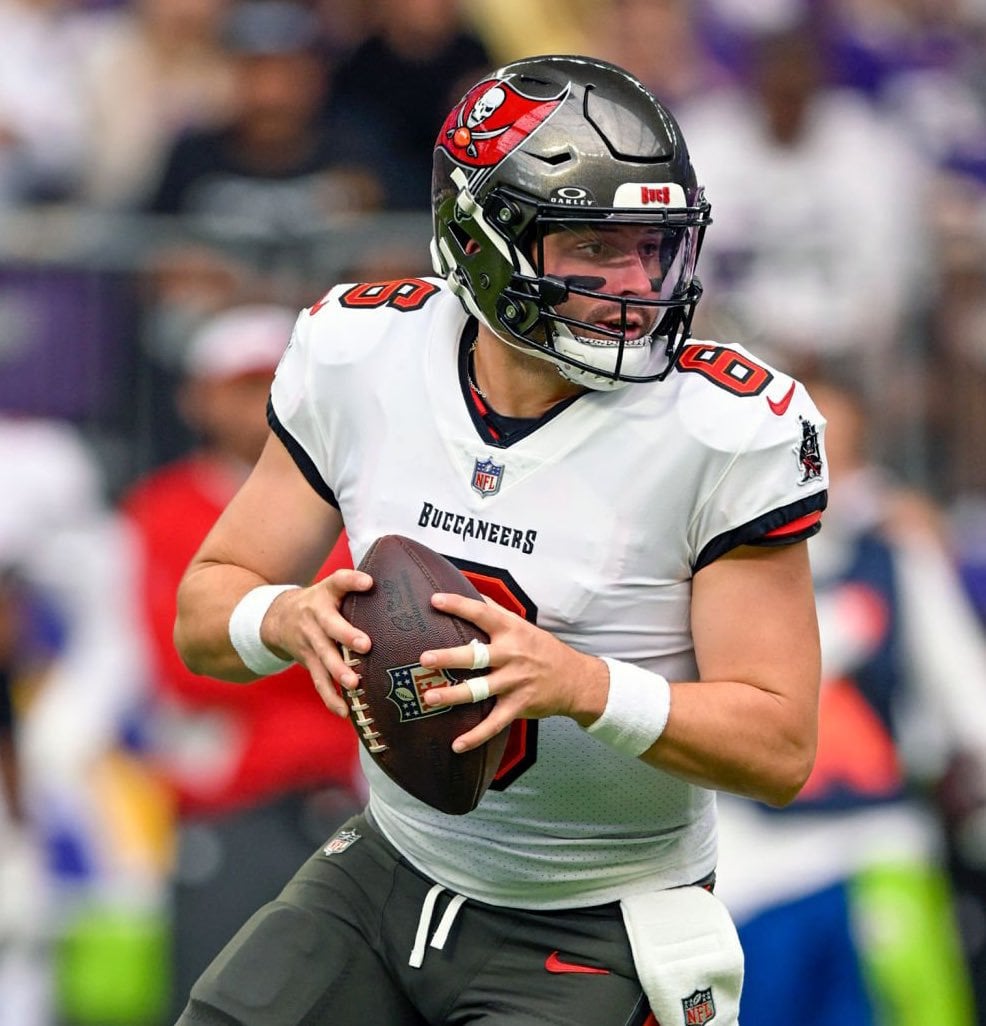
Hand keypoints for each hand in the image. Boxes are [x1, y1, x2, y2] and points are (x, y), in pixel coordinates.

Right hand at [262, 569, 373, 716]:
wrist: (278, 618)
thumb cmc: (319, 601)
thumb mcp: (331, 587)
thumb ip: (354, 584)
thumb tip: (384, 582)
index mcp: (325, 595)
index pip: (338, 582)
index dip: (352, 581)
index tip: (368, 582)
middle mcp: (316, 619)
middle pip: (331, 626)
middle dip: (347, 636)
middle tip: (365, 645)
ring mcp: (311, 642)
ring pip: (324, 658)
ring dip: (338, 672)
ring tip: (354, 683)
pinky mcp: (310, 663)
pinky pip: (319, 682)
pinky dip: (331, 698)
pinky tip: (345, 712)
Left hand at [417, 592, 607, 752]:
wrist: (576, 679)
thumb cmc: (542, 649)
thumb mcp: (522, 625)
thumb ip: (495, 610)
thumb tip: (469, 591)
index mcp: (511, 631)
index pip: (482, 614)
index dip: (459, 605)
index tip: (435, 601)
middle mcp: (512, 655)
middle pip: (477, 656)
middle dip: (450, 657)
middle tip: (425, 658)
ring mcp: (515, 682)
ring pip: (480, 690)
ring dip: (454, 695)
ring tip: (429, 698)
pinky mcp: (518, 706)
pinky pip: (494, 723)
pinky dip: (475, 736)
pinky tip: (456, 745)